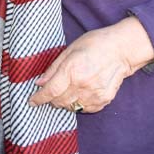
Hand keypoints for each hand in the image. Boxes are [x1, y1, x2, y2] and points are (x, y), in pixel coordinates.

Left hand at [29, 16, 153, 113]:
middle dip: (51, 99)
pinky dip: (78, 104)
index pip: (51, 91)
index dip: (39, 98)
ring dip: (64, 102)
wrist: (122, 49)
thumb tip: (39, 82)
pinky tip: (79, 94)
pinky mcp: (104, 99)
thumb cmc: (94, 44)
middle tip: (49, 92)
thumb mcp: (69, 50)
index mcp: (72, 70)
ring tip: (65, 91)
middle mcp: (83, 85)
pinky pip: (86, 109)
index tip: (31, 101)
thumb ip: (53, 68)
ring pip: (72, 107)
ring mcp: (95, 94)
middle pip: (59, 102)